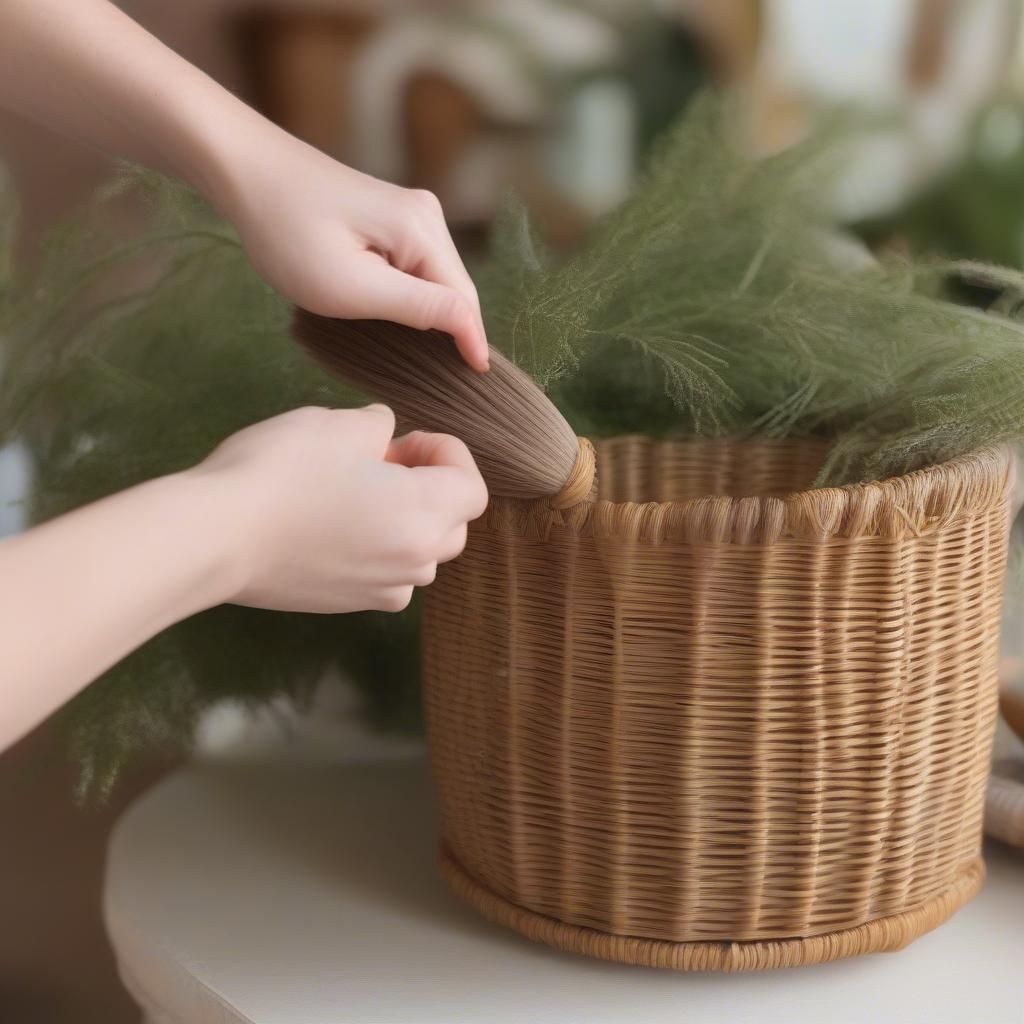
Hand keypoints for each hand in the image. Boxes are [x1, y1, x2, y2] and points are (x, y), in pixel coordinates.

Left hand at [0, 0, 488, 370]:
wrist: (243, 169)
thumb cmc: (287, 233)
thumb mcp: (351, 285)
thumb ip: (416, 307)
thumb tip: (469, 325)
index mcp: (422, 231)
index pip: (465, 299)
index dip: (472, 342)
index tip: (477, 380)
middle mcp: (427, 216)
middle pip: (455, 288)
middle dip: (452, 330)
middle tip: (440, 379)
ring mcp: (408, 211)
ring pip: (435, 278)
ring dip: (429, 314)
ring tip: (420, 356)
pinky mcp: (388, 215)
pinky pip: (415, 266)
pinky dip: (411, 295)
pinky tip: (397, 317)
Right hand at [189, 404, 487, 613]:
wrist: (216, 538)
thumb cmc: (280, 473)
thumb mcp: (338, 425)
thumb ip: (379, 426)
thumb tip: (384, 435)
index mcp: (424, 517)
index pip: (473, 488)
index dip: (446, 454)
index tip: (404, 440)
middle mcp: (413, 564)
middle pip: (454, 524)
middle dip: (431, 487)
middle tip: (382, 461)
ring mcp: (381, 590)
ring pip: (420, 552)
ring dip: (405, 518)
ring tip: (355, 492)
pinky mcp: (347, 605)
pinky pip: (386, 573)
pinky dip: (378, 547)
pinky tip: (333, 524)